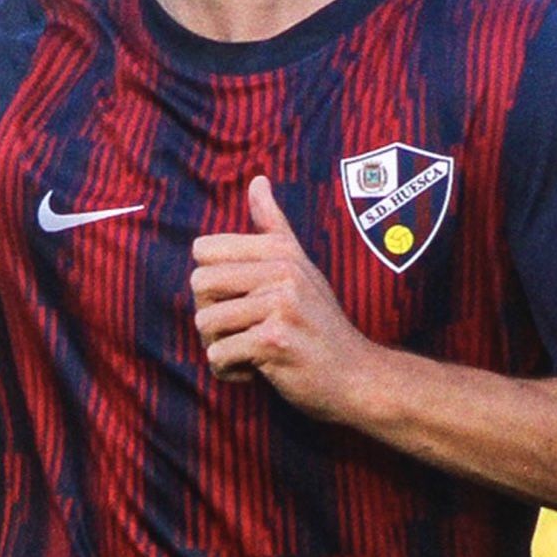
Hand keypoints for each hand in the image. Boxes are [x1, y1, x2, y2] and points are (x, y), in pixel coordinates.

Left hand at [190, 176, 379, 421]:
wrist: (358, 377)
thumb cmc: (320, 322)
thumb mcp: (301, 267)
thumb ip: (273, 226)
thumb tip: (258, 180)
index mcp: (280, 252)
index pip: (203, 250)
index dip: (211, 281)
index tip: (238, 299)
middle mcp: (282, 272)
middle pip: (199, 284)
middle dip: (209, 314)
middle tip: (238, 330)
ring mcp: (280, 306)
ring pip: (205, 322)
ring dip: (217, 346)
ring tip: (246, 351)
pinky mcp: (276, 342)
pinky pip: (219, 354)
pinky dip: (228, 370)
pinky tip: (253, 371)